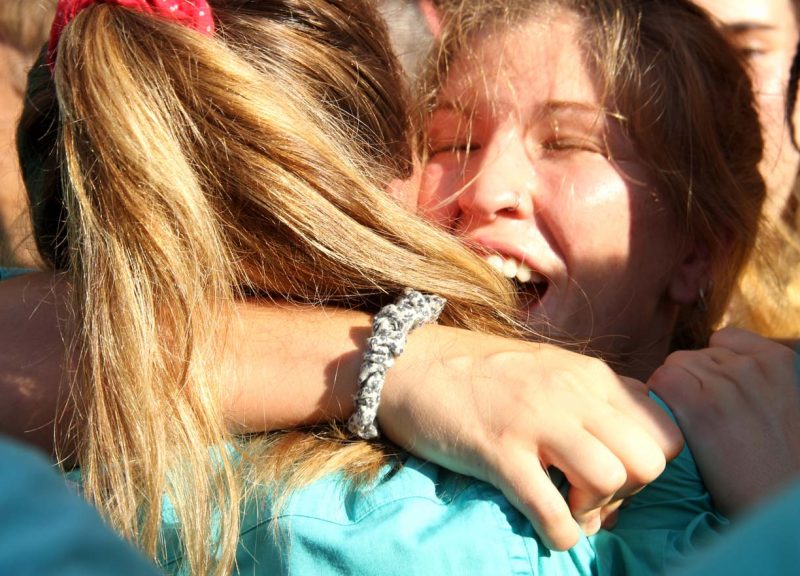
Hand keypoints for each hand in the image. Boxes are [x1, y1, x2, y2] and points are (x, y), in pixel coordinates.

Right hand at [379, 325, 683, 549]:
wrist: (405, 363)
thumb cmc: (477, 373)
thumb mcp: (547, 370)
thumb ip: (591, 399)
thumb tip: (622, 456)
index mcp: (589, 375)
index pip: (664, 431)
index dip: (649, 466)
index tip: (614, 476)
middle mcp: (572, 393)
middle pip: (650, 460)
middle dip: (630, 493)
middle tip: (591, 496)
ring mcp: (535, 419)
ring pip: (612, 479)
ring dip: (593, 510)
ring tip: (565, 507)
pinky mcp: (499, 450)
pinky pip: (553, 511)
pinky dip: (560, 533)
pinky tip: (548, 528)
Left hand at [649, 327, 799, 515]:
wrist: (778, 504)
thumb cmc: (779, 465)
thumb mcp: (783, 405)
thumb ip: (754, 380)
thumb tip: (714, 367)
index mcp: (778, 362)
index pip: (724, 340)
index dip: (711, 367)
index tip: (714, 395)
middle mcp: (750, 365)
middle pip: (692, 355)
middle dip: (689, 382)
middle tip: (698, 419)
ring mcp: (724, 382)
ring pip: (672, 366)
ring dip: (670, 393)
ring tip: (687, 426)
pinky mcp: (699, 404)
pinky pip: (660, 382)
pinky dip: (657, 402)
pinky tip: (671, 425)